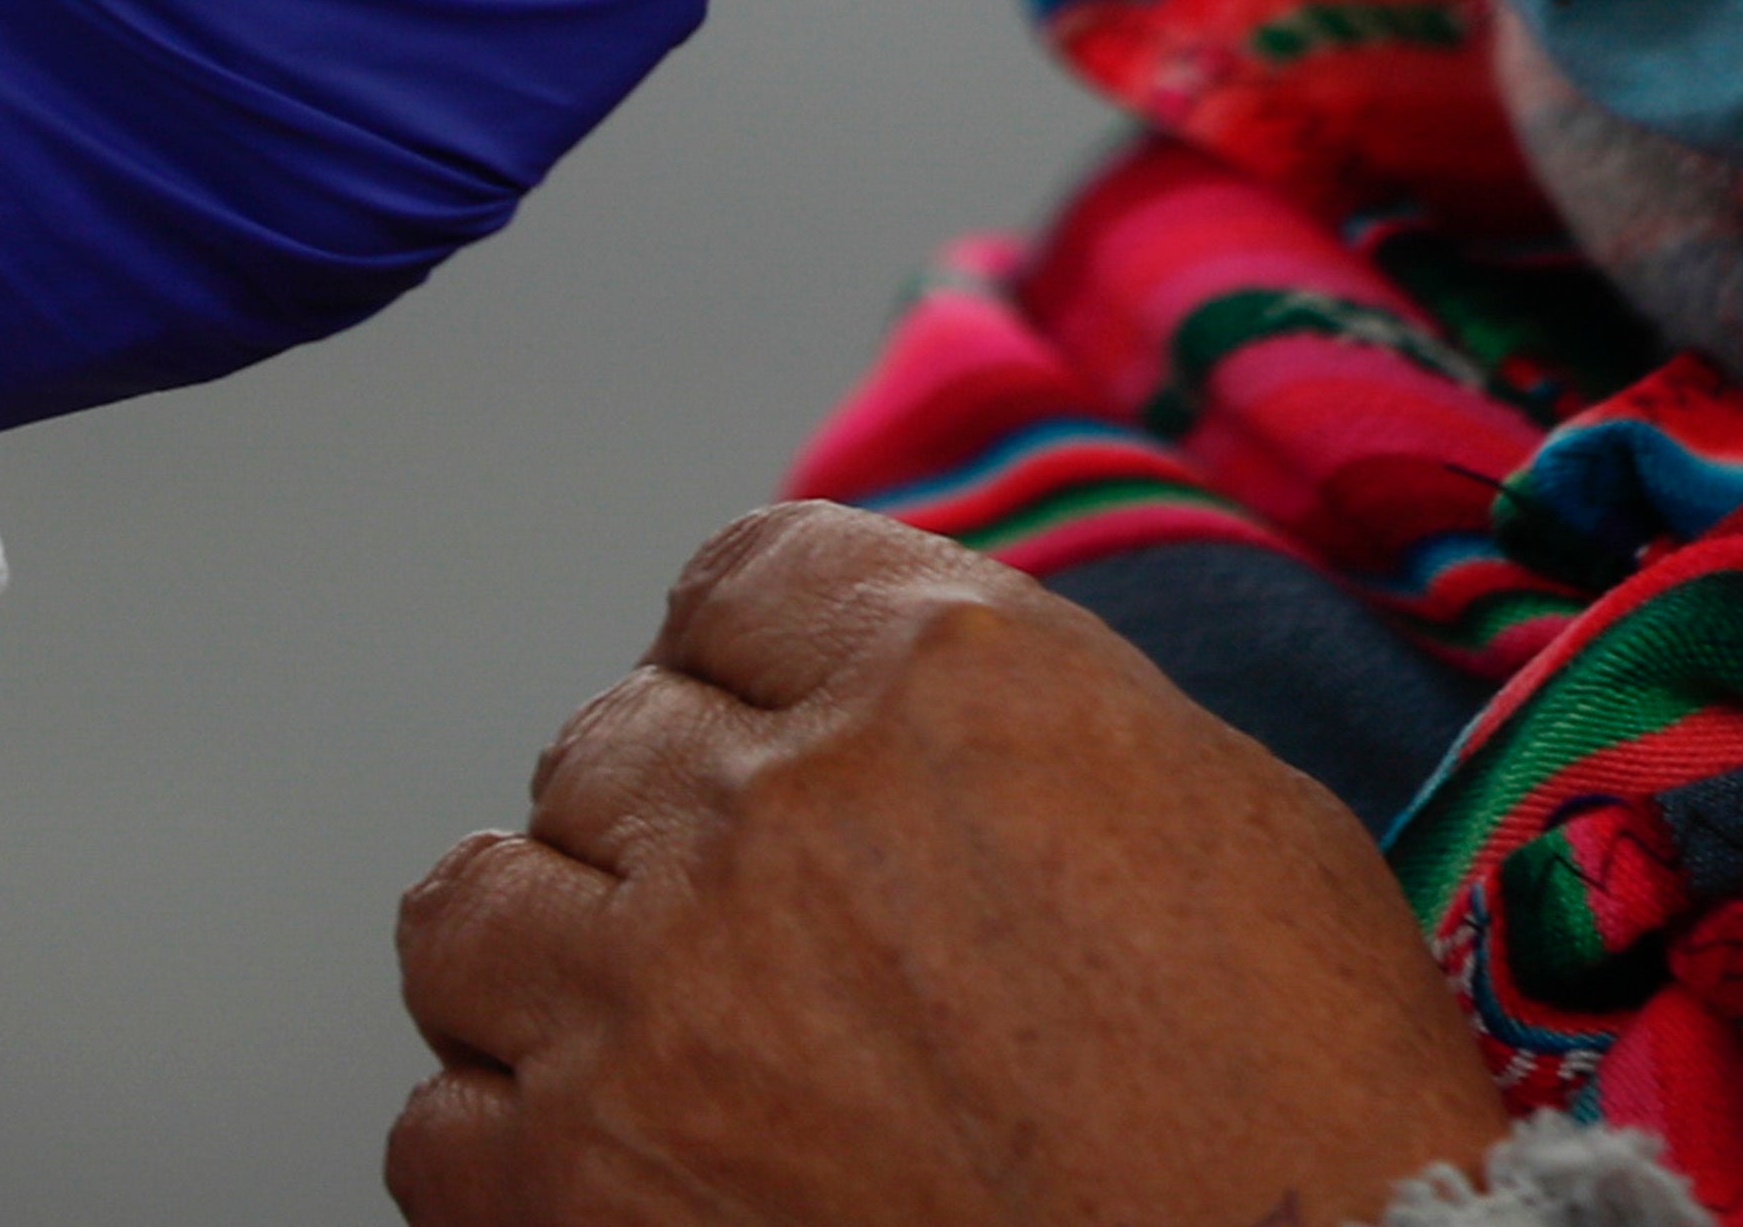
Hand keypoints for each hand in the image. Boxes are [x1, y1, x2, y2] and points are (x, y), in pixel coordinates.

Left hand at [389, 503, 1508, 1226]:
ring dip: (554, 956)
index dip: (756, 655)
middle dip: (675, 817)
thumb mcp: (1227, 803)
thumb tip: (926, 719)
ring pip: (475, 909)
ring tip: (646, 1024)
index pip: (738, 577)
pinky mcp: (582, 1190)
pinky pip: (438, 1128)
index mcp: (944, 671)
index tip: (769, 716)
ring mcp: (655, 1000)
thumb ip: (1037, 712)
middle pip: (609, 741)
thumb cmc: (1303, 1089)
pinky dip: (509, 1144)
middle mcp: (774, 805)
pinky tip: (620, 1161)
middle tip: (764, 919)